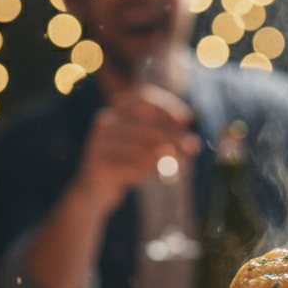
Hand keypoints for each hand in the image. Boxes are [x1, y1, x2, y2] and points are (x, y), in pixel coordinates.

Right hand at [74, 84, 200, 205]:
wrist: (94, 191)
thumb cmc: (127, 163)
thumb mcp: (150, 148)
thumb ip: (171, 141)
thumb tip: (193, 144)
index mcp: (117, 109)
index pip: (142, 96)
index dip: (166, 105)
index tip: (186, 119)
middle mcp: (105, 121)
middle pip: (144, 122)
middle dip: (172, 135)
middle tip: (193, 147)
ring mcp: (97, 142)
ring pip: (138, 146)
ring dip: (160, 156)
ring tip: (170, 166)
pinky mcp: (96, 164)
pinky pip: (128, 167)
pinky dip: (142, 172)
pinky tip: (143, 177)